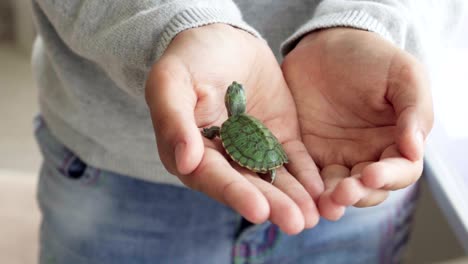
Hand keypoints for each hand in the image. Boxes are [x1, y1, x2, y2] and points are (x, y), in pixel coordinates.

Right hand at [145, 24, 323, 233]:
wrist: (221, 38)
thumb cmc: (189, 58)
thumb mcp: (171, 81)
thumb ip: (173, 119)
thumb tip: (184, 161)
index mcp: (191, 150)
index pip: (213, 176)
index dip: (234, 193)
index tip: (258, 209)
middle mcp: (222, 157)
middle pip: (247, 184)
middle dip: (272, 204)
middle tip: (295, 222)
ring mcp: (252, 148)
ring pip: (272, 177)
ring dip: (293, 198)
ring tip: (314, 217)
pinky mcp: (277, 137)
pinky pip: (292, 158)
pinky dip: (306, 175)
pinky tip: (323, 191)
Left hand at [282, 28, 432, 219]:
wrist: (326, 46)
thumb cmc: (371, 58)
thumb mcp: (403, 75)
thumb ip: (415, 110)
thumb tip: (414, 150)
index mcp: (395, 142)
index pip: (400, 171)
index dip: (389, 177)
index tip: (373, 174)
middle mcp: (366, 156)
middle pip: (367, 189)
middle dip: (357, 194)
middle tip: (343, 193)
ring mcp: (335, 156)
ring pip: (336, 189)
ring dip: (331, 199)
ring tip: (324, 202)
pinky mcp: (306, 153)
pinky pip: (306, 175)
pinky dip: (305, 187)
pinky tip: (300, 191)